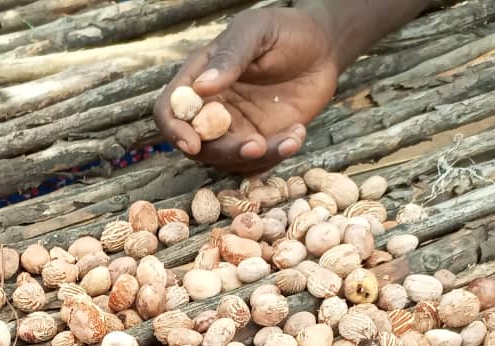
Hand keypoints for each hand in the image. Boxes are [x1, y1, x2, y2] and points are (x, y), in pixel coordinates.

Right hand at [155, 8, 340, 173]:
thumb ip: (231, 56)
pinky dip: (276, 158)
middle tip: (257, 146)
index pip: (170, 110)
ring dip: (259, 157)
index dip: (174, 130)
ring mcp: (234, 129)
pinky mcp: (258, 142)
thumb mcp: (258, 31)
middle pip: (198, 146)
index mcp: (200, 78)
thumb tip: (201, 87)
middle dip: (226, 151)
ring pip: (229, 160)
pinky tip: (297, 134)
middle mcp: (211, 108)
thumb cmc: (287, 31)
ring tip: (292, 136)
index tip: (194, 144)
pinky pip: (256, 165)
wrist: (324, 48)